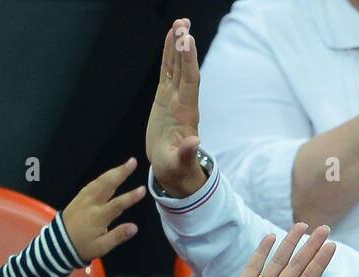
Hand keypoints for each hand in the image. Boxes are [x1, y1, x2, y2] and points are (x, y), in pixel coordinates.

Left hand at [62, 158, 144, 260]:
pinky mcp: (78, 198)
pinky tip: (107, 175)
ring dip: (112, 172)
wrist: (58, 244)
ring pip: (99, 181)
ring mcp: (83, 199)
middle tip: (133, 161)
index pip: (118, 204)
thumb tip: (134, 227)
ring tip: (124, 165)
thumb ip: (118, 236)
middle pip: (107, 184)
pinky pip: (91, 184)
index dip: (131, 197)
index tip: (143, 189)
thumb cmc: (82, 247)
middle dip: (121, 172)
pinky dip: (101, 178)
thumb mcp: (102, 247)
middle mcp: (91, 203)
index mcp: (99, 216)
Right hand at [147, 18, 203, 198]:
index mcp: (187, 114)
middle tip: (183, 25)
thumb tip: (194, 142)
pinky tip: (169, 39)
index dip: (188, 62)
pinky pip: (167, 72)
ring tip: (179, 24)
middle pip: (185, 69)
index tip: (187, 41)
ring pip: (176, 67)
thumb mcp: (179, 164)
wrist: (171, 170)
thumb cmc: (176, 169)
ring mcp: (173, 98)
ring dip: (177, 46)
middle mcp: (182, 102)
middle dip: (184, 48)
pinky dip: (167, 56)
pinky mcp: (164, 99)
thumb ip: (186, 153)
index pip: (189, 82)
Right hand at [199, 224, 336, 276]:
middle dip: (310, 247)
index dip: (320, 262)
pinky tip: (271, 238)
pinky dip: (261, 252)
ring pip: (277, 262)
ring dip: (289, 244)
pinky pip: (252, 267)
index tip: (332, 245)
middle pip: (297, 266)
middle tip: (325, 228)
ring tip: (301, 226)